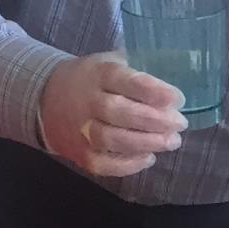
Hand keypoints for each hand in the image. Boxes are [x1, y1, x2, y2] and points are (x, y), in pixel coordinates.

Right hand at [39, 53, 183, 177]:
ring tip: (172, 142)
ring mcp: (80, 129)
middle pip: (118, 112)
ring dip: (145, 143)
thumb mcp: (111, 62)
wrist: (45, 97)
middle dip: (154, 120)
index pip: (124, 80)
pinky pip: (102, 164)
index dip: (152, 90)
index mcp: (98, 74)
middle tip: (180, 124)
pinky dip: (127, 165)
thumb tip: (183, 68)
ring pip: (111, 140)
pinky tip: (148, 158)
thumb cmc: (92, 79)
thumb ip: (140, 67)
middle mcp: (87, 101)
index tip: (177, 98)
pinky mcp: (78, 153)